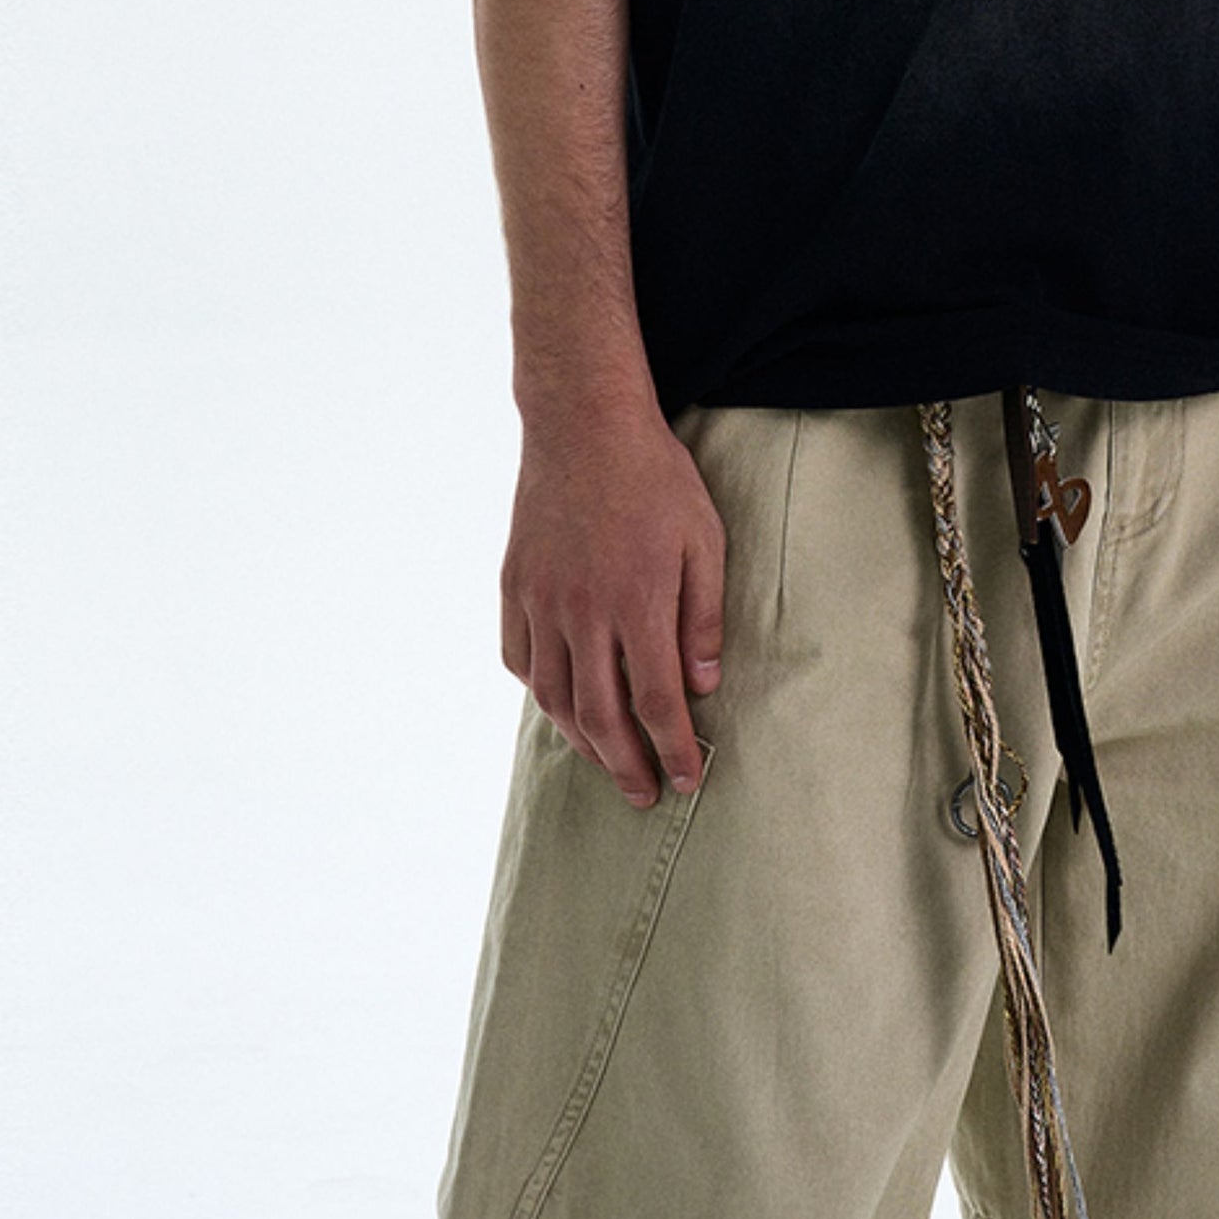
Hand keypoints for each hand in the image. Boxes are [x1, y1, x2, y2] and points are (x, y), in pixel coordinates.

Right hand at [500, 396, 725, 808]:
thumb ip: (703, 615)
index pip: (656, 702)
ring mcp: (542, 601)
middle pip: (601, 716)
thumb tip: (703, 683)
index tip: (686, 780)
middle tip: (643, 794)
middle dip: (625, 765)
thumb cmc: (655, 477)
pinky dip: (541, 692)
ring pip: (555, 697)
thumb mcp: (704, 538)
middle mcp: (583, 612)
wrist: (583, 423)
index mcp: (637, 602)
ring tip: (606, 760)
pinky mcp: (515, 586)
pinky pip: (520, 659)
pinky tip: (561, 703)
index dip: (672, 749)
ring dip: (581, 741)